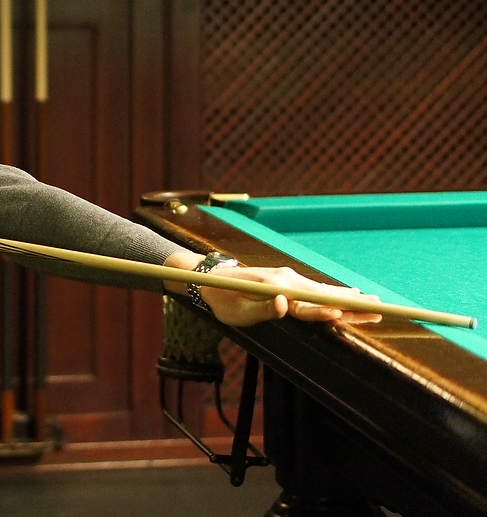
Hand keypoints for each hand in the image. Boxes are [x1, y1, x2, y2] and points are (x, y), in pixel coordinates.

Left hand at [200, 264, 382, 326]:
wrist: (209, 277)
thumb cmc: (223, 298)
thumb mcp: (239, 310)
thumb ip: (264, 309)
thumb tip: (285, 305)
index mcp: (278, 289)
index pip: (311, 303)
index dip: (331, 310)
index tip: (351, 313)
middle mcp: (287, 280)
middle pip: (325, 294)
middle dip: (352, 304)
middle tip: (380, 309)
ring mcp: (288, 278)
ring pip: (322, 290)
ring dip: (347, 298)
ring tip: (372, 303)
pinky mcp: (285, 279)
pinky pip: (314, 288)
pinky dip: (333, 293)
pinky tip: (346, 295)